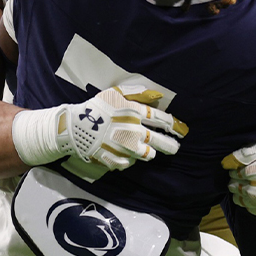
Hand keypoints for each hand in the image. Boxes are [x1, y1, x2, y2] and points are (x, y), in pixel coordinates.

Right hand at [13, 85, 187, 180]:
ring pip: (147, 154)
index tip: (182, 129)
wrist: (73, 127)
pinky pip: (130, 163)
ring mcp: (125, 148)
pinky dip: (130, 159)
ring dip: (150, 153)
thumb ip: (136, 93)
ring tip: (150, 152)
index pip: (161, 119)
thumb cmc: (95, 107)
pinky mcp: (116, 160)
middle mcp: (134, 131)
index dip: (174, 125)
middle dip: (171, 145)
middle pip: (160, 141)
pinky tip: (126, 155)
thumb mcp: (114, 93)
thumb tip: (156, 94)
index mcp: (135, 113)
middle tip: (176, 147)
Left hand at [224, 134, 255, 218]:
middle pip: (252, 190)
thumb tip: (228, 161)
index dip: (236, 172)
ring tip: (236, 193)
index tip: (232, 170)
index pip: (248, 173)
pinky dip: (254, 209)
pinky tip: (248, 204)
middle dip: (237, 187)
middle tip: (231, 183)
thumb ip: (249, 151)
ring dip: (243, 199)